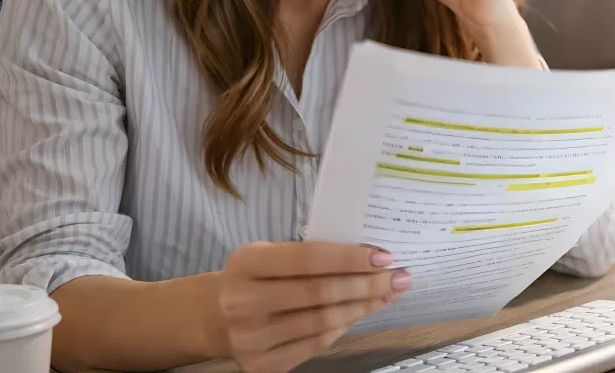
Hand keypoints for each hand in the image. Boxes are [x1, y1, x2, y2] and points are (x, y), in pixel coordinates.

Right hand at [214, 242, 409, 371]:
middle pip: (321, 293)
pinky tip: (360, 312)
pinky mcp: (262, 365)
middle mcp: (244, 302)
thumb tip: (370, 256)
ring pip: (323, 321)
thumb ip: (309, 255)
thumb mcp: (270, 254)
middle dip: (367, 284)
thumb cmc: (256, 276)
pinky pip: (316, 344)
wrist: (216, 316)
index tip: (384, 256)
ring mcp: (251, 338)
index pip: (308, 259)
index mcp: (246, 263)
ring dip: (363, 307)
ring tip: (387, 294)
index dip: (350, 258)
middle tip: (398, 277)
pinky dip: (343, 327)